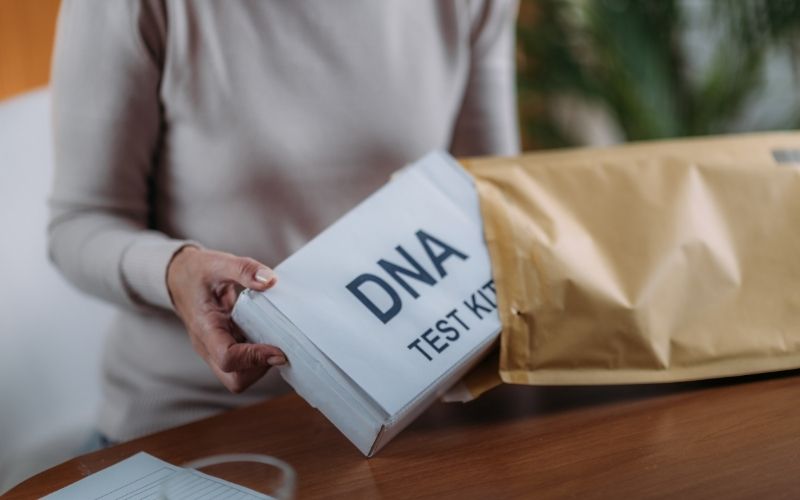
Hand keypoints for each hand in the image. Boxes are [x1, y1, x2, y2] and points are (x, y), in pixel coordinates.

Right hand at [166, 246, 285, 392]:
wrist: (177, 278)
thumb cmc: (196, 272)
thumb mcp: (218, 263)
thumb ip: (244, 269)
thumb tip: (270, 281)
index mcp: (205, 328)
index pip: (228, 358)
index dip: (255, 358)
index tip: (278, 348)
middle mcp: (208, 346)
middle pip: (235, 379)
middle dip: (260, 368)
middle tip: (276, 345)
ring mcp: (215, 350)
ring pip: (239, 376)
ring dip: (261, 364)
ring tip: (273, 338)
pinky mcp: (224, 348)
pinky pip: (242, 365)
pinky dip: (258, 356)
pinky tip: (268, 334)